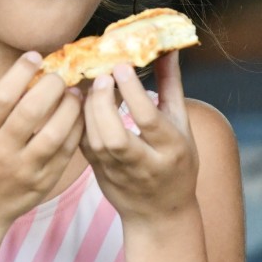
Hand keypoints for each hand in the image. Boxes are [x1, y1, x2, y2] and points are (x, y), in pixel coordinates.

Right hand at [0, 52, 83, 230]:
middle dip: (50, 86)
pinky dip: (76, 129)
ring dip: (69, 107)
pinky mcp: (43, 182)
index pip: (2, 96)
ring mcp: (24, 169)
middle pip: (31, 111)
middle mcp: (1, 150)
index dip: (21, 71)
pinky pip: (67, 152)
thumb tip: (29, 73)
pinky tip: (79, 116)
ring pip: (55, 133)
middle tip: (59, 76)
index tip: (34, 56)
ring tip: (74, 93)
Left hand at [80, 51, 199, 224]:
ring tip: (92, 85)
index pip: (148, 120)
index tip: (120, 66)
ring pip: (95, 142)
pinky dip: (79, 120)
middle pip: (115, 136)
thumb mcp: (182, 125)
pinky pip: (82, 145)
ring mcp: (117, 173)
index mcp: (171, 149)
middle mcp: (144, 164)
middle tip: (101, 76)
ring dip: (88, 110)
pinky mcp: (98, 173)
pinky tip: (83, 100)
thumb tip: (167, 48)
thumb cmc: (177, 161)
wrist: (160, 213)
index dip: (132, 91)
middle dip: (104, 103)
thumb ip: (171, 86)